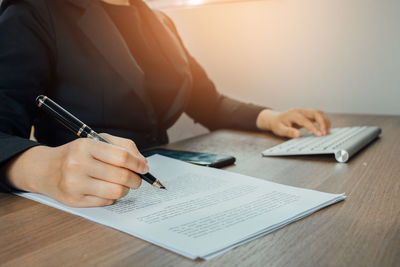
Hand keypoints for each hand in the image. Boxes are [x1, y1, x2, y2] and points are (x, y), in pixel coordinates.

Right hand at [6, 133, 147, 206]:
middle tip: (137, 179)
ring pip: (116, 192)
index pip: (121, 156)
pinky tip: (106, 189)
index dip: (138, 164)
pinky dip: (112, 197)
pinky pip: (106, 202)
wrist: (46, 169)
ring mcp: (75, 184)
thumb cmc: (77, 154)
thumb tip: (143, 162)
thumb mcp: (98, 141)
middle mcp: (78, 164)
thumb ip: (123, 146)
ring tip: (123, 185)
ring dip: (126, 189)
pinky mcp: (74, 200)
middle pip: (121, 176)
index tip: (144, 167)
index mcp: (86, 146)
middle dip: (136, 179)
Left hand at [256, 108, 330, 137]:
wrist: (275, 118)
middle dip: (323, 123)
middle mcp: (300, 110)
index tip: (320, 135)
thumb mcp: (280, 130)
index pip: (306, 121)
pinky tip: (325, 128)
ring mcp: (305, 111)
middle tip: (326, 133)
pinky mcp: (307, 113)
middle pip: (316, 113)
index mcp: (294, 114)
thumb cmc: (277, 125)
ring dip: (325, 121)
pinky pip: (318, 115)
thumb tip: (298, 135)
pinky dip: (323, 120)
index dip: (314, 128)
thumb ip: (288, 132)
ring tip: (328, 131)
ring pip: (319, 113)